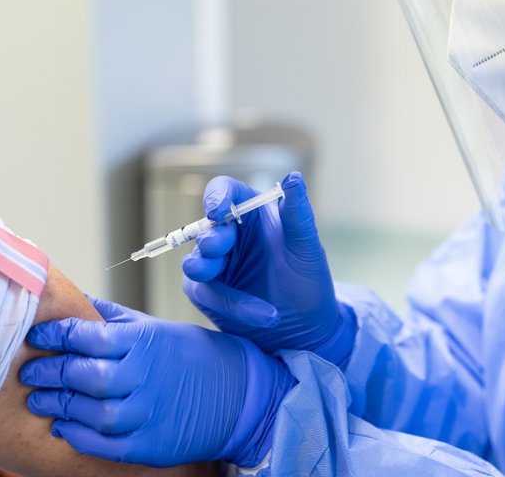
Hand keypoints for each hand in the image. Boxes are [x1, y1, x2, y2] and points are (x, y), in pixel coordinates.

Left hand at [21, 297, 292, 467]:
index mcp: (144, 341)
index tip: (35, 337)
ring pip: (93, 412)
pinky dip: (80, 436)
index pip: (87, 335)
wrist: (238, 394)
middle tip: (27, 372)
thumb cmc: (192, 356)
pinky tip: (64, 427)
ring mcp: (150, 412)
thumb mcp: (155, 327)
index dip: (54, 335)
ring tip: (39, 401)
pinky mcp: (152, 443)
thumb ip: (112, 318)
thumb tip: (73, 299)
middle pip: (85, 375)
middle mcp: (146, 375)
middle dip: (50, 373)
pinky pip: (107, 443)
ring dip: (60, 407)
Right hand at [182, 172, 355, 365]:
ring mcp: (214, 264)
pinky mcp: (207, 293)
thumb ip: (298, 214)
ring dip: (206, 270)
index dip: (216, 197)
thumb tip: (294, 177)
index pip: (224, 191)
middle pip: (205, 228)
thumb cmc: (308, 280)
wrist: (306, 326)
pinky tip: (265, 315)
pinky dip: (233, 305)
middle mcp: (228, 234)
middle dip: (211, 240)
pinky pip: (207, 294)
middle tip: (216, 250)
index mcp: (251, 212)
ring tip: (223, 278)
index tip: (217, 211)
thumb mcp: (306, 246)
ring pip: (196, 262)